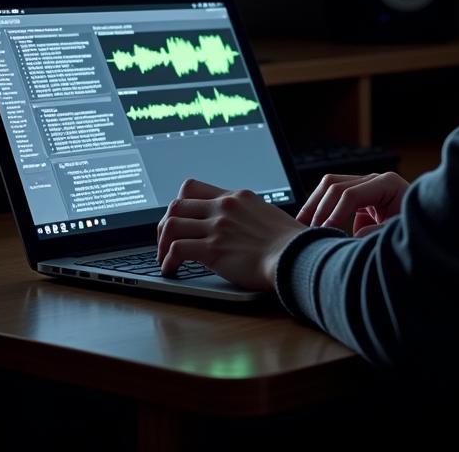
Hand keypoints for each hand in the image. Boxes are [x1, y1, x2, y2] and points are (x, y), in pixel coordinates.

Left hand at [156, 178, 306, 290]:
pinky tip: (171, 270)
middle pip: (177, 204)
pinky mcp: (213, 249)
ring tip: (164, 257)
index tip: (179, 220)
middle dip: (165, 224)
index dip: (179, 204)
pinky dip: (167, 260)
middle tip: (165, 241)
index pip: (192, 187)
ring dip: (162, 242)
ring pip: (171, 224)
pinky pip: (176, 250)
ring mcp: (218, 226)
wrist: (296, 256)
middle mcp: (224, 207)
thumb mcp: (265, 214)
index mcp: (236, 196)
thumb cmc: (289, 242)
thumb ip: (246, 214)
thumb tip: (237, 225)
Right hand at [296, 172, 408, 236]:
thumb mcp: (400, 233)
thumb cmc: (417, 231)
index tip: (325, 235)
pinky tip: (312, 225)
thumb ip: (377, 234)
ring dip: (315, 205)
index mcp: (387, 184)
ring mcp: (366, 186)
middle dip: (320, 208)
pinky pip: (334, 197)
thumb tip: (353, 235)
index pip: (351, 194)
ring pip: (329, 186)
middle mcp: (374, 180)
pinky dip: (321, 209)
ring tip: (302, 225)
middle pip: (335, 184)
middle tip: (310, 232)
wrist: (428, 229)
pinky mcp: (359, 197)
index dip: (335, 215)